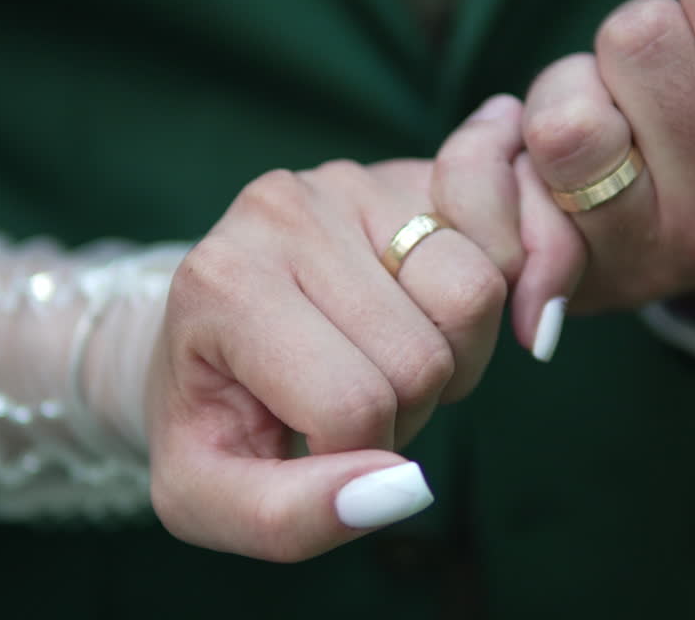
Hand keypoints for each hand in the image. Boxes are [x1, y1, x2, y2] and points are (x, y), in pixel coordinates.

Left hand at [143, 141, 511, 559]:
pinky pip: (497, 250)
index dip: (357, 457)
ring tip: (385, 364)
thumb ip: (291, 518)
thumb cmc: (207, 420)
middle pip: (421, 357)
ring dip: (452, 359)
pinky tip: (421, 323)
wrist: (197, 339)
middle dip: (407, 412)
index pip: (352, 406)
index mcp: (223, 284)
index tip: (312, 445)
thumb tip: (405, 489)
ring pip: (474, 297)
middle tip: (351, 407)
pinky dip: (480, 310)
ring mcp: (347, 182)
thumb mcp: (206, 499)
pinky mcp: (401, 176)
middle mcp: (281, 210)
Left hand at [438, 0, 694, 354]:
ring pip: (569, 109)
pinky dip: (526, 130)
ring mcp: (661, 255)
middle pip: (640, 38)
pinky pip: (514, 160)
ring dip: (582, 86)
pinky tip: (570, 159)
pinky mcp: (579, 270)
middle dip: (645, 35)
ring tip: (625, 118)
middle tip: (673, 83)